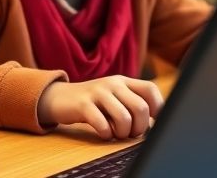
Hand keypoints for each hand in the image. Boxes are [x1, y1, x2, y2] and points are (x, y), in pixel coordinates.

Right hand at [36, 76, 162, 139]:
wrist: (59, 98)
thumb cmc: (92, 103)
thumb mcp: (114, 98)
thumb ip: (132, 105)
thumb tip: (154, 125)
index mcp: (123, 81)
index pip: (150, 90)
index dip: (158, 108)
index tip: (152, 122)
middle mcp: (112, 83)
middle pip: (140, 108)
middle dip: (140, 128)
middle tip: (131, 133)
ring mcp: (97, 92)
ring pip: (124, 118)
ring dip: (123, 133)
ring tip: (116, 134)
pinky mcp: (83, 104)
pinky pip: (103, 124)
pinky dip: (107, 134)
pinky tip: (103, 133)